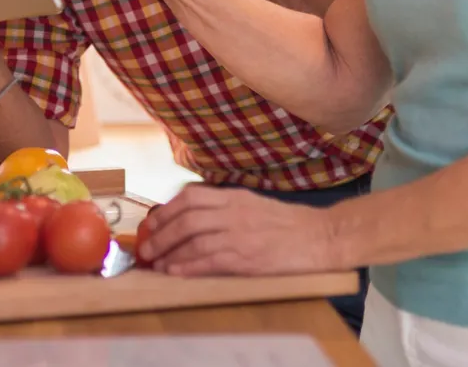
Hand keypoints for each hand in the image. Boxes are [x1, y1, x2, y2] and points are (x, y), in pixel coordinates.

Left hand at [138, 183, 340, 276]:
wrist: (320, 236)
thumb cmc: (289, 224)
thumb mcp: (254, 205)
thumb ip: (227, 208)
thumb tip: (196, 217)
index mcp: (235, 197)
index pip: (191, 197)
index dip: (167, 209)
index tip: (152, 221)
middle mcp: (234, 212)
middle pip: (186, 218)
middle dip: (161, 233)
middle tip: (147, 246)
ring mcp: (239, 234)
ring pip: (193, 238)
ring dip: (169, 251)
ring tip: (156, 261)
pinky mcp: (247, 257)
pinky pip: (209, 259)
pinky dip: (188, 265)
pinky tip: (175, 271)